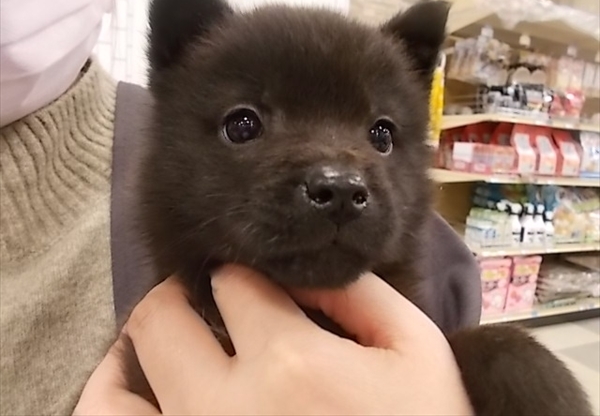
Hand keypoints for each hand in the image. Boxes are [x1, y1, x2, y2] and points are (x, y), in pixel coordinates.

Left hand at [75, 265, 472, 414]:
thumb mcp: (416, 351)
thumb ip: (361, 294)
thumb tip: (301, 273)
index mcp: (289, 361)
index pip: (234, 284)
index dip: (247, 277)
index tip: (259, 289)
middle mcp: (224, 405)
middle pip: (161, 318)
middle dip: (183, 295)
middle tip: (210, 302)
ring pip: (115, 385)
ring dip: (138, 345)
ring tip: (170, 335)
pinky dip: (109, 398)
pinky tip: (130, 383)